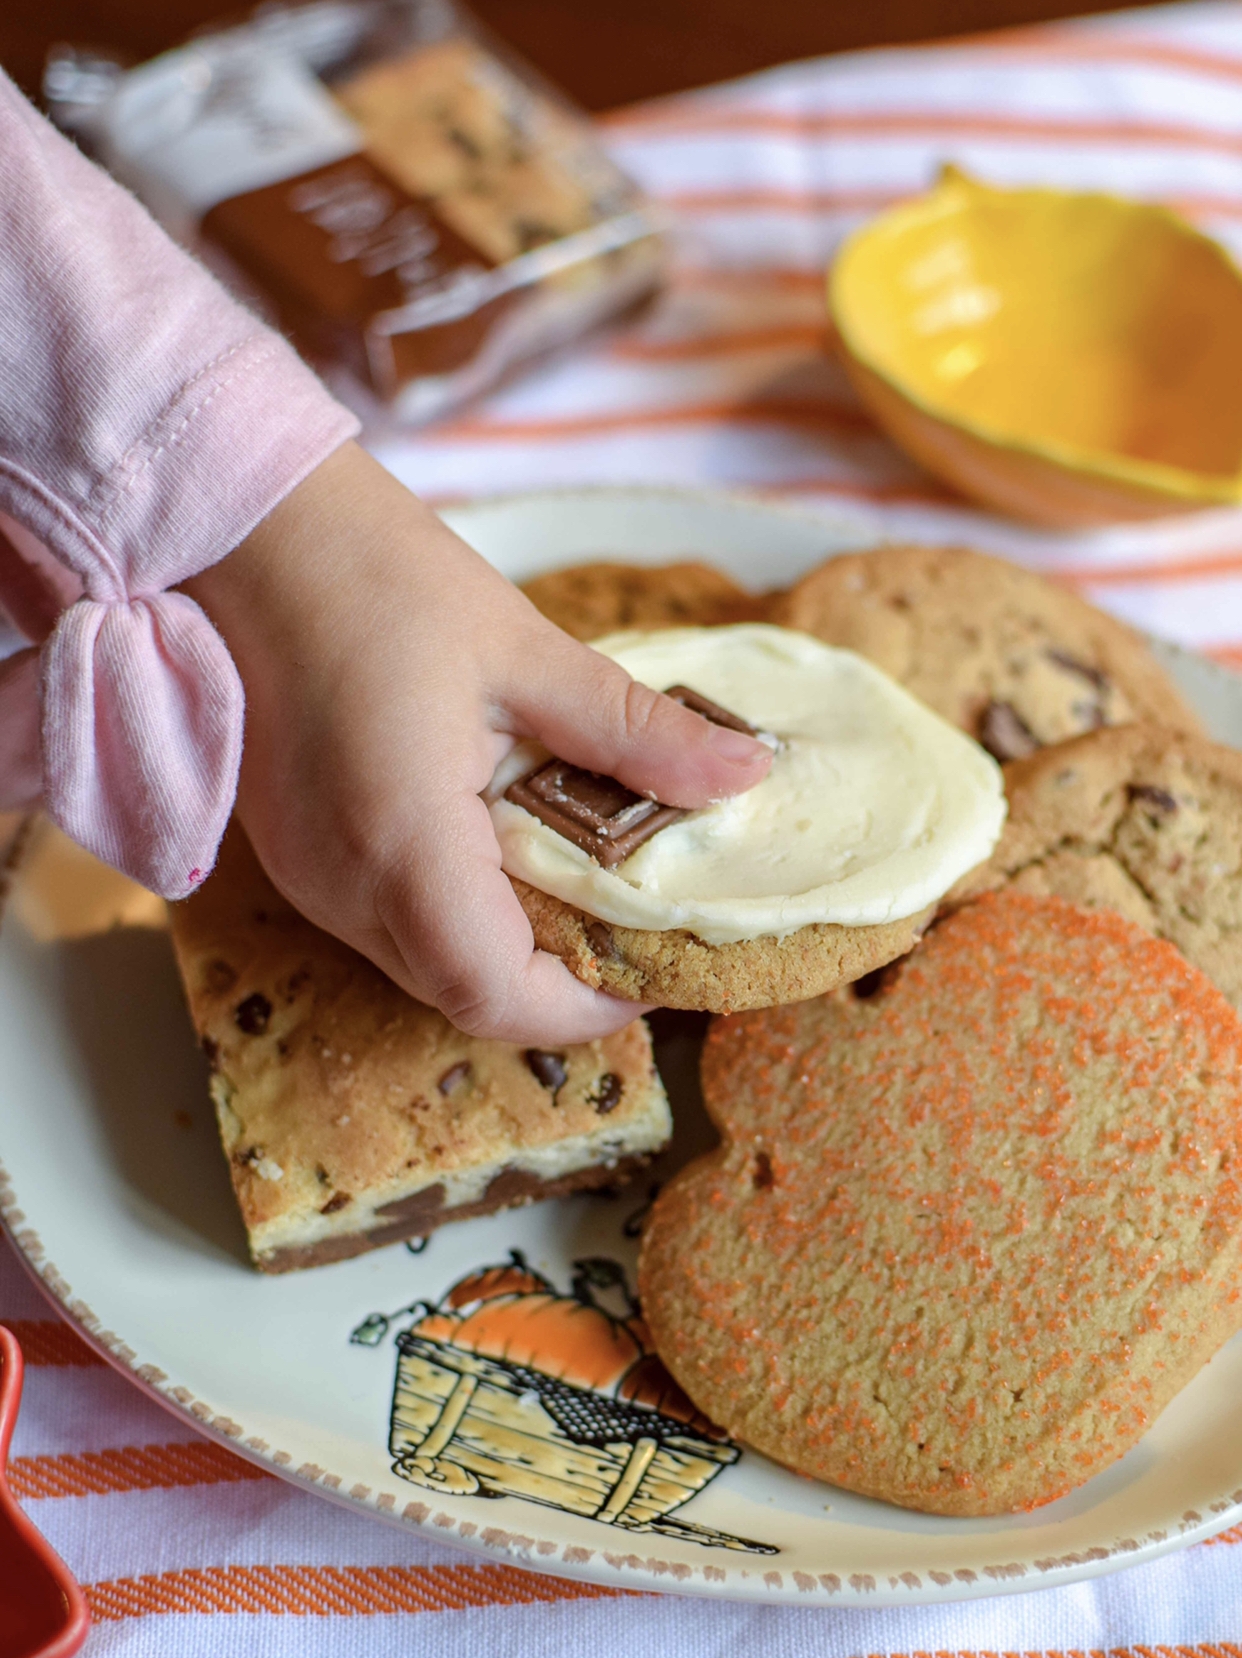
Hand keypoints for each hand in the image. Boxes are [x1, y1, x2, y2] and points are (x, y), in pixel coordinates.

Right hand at [186, 442, 770, 1043]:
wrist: (246, 535)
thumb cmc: (376, 576)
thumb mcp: (526, 651)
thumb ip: (636, 733)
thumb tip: (744, 775)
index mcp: (404, 841)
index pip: (496, 993)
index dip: (584, 1009)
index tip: (650, 977)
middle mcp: (345, 885)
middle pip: (463, 995)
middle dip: (556, 984)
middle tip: (632, 928)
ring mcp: (312, 879)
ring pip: (425, 967)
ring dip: (507, 950)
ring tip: (579, 889)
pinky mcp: (300, 859)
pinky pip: (390, 926)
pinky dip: (460, 915)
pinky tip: (504, 851)